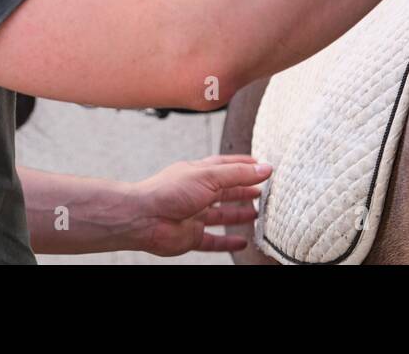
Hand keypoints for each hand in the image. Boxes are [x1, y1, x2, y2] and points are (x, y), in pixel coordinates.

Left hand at [129, 154, 271, 255]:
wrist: (144, 218)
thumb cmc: (169, 191)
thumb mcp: (209, 176)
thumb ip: (238, 175)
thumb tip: (264, 169)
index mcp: (199, 173)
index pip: (226, 166)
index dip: (244, 165)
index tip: (262, 166)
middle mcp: (197, 193)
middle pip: (226, 191)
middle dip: (244, 190)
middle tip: (265, 192)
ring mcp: (194, 215)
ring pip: (222, 215)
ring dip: (239, 215)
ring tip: (258, 214)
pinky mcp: (191, 236)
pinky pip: (213, 240)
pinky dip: (228, 242)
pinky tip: (242, 242)